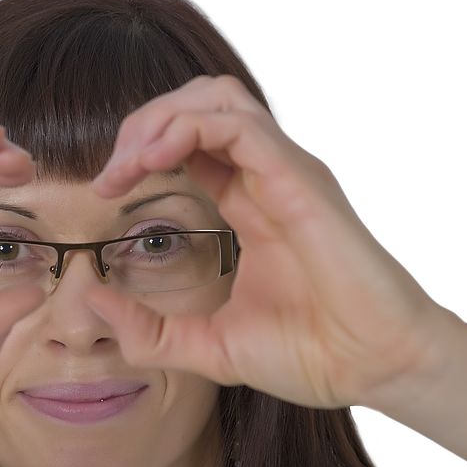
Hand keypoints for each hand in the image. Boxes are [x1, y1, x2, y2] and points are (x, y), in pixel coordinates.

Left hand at [84, 74, 454, 410]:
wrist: (373, 368)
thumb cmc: (310, 353)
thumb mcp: (208, 346)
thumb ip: (149, 330)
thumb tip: (93, 300)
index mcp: (248, 203)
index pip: (189, 142)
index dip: (140, 152)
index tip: (105, 189)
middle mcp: (266, 177)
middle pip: (198, 104)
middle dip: (144, 124)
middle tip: (112, 172)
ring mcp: (285, 172)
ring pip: (217, 98)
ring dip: (162, 117)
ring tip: (131, 161)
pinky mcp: (298, 178)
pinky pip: (238, 124)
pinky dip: (187, 127)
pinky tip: (154, 161)